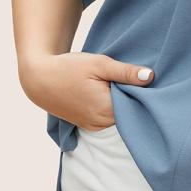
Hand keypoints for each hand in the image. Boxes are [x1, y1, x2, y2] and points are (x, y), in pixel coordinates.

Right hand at [17, 51, 154, 131]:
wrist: (39, 79)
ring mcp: (94, 126)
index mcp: (108, 109)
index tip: (141, 78)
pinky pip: (107, 119)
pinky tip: (107, 93)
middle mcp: (102, 123)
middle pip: (129, 112)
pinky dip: (111, 108)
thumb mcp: (99, 64)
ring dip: (121, 103)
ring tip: (115, 84)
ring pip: (118, 116)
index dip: (142, 91)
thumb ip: (126, 72)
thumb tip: (151, 77)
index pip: (138, 104)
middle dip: (132, 97)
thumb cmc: (69, 68)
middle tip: (128, 78)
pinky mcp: (87, 125)